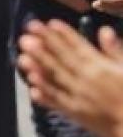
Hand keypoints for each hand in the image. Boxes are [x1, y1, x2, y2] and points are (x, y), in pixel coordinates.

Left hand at [18, 19, 122, 136]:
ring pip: (55, 78)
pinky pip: (57, 102)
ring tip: (22, 55)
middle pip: (62, 58)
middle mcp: (86, 79)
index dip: (64, 34)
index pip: (79, 46)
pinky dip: (44, 94)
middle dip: (44, 43)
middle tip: (28, 30)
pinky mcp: (76, 113)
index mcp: (101, 67)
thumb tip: (105, 30)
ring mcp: (79, 96)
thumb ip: (115, 51)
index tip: (50, 22)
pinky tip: (32, 87)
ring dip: (38, 66)